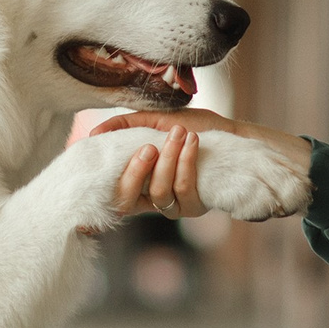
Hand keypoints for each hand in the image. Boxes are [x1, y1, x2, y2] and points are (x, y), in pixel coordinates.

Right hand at [93, 110, 309, 219]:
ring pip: (159, 191)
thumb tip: (94, 132)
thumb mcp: (157, 121)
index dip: (103, 182)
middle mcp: (152, 199)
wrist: (234, 136)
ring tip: (180, 133)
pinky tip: (193, 142)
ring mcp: (174, 205)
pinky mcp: (196, 206)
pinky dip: (186, 162)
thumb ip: (126, 126)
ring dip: (169, 159)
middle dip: (137, 170)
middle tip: (149, 145)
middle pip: (128, 198)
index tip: (102, 158)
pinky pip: (184, 188)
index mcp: (138, 183)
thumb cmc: (195, 128)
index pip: (111, 192)